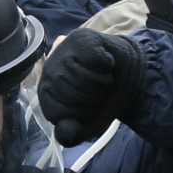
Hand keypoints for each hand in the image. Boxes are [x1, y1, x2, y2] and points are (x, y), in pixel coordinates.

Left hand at [40, 30, 143, 146]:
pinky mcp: (80, 38)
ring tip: (104, 77)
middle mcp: (49, 71)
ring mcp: (62, 51)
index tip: (91, 107)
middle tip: (99, 91)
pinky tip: (107, 63)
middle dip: (94, 98)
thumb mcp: (88, 125)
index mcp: (46, 95)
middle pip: (71, 94)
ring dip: (102, 82)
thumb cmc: (103, 99)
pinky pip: (95, 60)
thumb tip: (66, 131)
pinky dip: (107, 65)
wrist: (126, 76)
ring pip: (83, 77)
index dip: (82, 115)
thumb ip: (72, 135)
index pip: (59, 113)